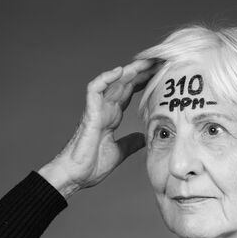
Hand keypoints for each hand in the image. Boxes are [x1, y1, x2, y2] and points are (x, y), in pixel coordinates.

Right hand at [39, 58, 157, 197]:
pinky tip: (120, 71)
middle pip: (124, 83)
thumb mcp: (119, 153)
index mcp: (112, 116)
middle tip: (159, 61)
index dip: (144, 82)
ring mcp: (97, 109)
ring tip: (145, 62)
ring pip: (113, 82)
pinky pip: (95, 89)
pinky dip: (106, 78)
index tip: (160, 75)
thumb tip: (143, 138)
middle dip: (141, 72)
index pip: (130, 93)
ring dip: (128, 71)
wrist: (76, 176)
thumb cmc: (91, 166)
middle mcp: (105, 109)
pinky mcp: (89, 113)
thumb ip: (130, 143)